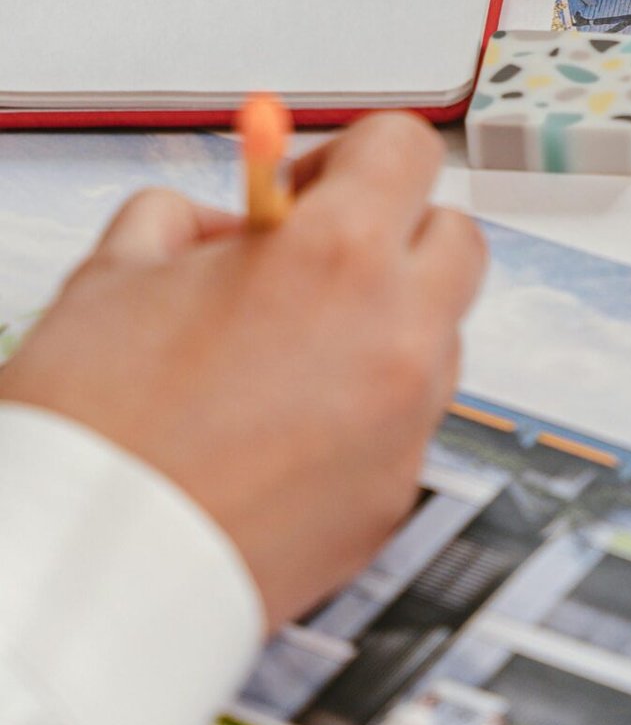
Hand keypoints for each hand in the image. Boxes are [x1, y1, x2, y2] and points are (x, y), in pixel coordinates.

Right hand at [0, 114, 483, 628]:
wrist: (83, 576)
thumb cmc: (93, 434)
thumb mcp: (115, 273)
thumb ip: (185, 221)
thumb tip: (224, 226)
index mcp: (335, 256)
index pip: (406, 148)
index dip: (351, 155)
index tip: (306, 187)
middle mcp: (396, 334)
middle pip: (453, 239)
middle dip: (393, 235)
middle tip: (313, 261)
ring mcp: (406, 422)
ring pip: (438, 337)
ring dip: (385, 325)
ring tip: (286, 357)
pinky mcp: (392, 497)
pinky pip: (406, 423)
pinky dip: (365, 411)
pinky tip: (282, 431)